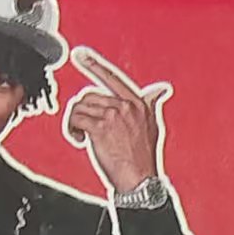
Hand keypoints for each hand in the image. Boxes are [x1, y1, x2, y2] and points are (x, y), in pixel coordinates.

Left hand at [63, 47, 170, 194]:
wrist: (139, 180)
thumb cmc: (143, 158)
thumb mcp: (153, 126)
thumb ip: (152, 105)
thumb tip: (160, 90)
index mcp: (138, 103)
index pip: (112, 78)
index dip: (94, 64)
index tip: (79, 54)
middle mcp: (126, 106)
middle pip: (90, 95)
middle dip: (83, 111)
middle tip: (84, 128)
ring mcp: (113, 116)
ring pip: (81, 107)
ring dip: (76, 121)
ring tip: (82, 135)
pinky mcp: (100, 128)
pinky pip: (76, 119)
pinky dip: (72, 129)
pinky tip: (79, 139)